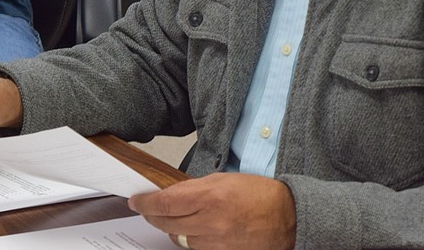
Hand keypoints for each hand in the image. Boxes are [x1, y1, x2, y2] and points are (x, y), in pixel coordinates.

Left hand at [128, 173, 296, 249]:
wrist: (287, 218)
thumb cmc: (259, 195)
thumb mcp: (222, 180)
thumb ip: (193, 188)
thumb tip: (169, 195)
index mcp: (210, 197)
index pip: (164, 203)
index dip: (145, 204)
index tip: (136, 201)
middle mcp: (210, 223)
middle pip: (166, 224)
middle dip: (153, 216)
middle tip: (148, 209)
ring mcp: (216, 243)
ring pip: (179, 239)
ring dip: (173, 229)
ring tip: (177, 218)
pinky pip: (195, 249)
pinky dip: (190, 240)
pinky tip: (195, 230)